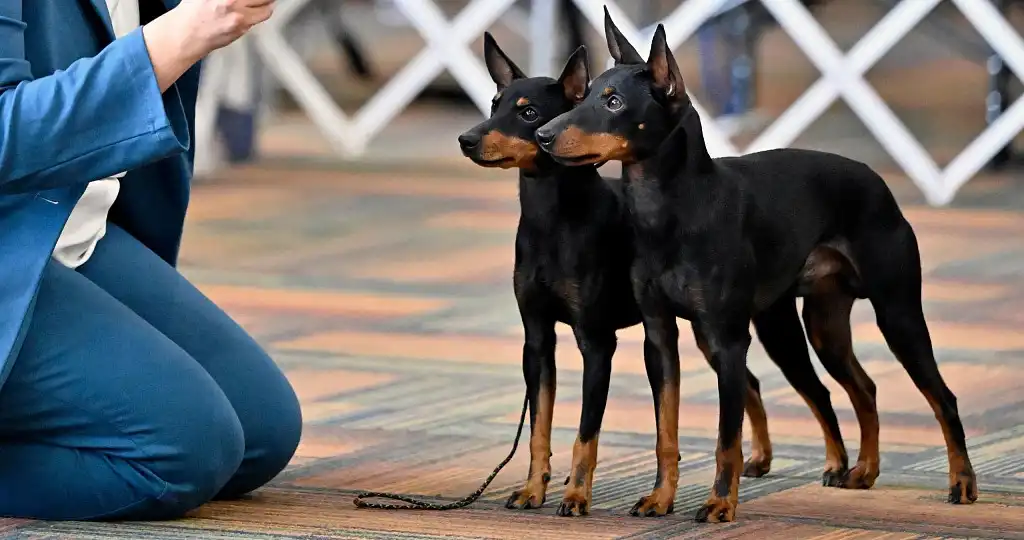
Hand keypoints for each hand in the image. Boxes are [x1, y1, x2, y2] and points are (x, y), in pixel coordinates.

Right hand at [143, 0, 274, 91]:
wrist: (186, 35)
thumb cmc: (192, 12)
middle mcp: (233, 3)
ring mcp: (240, 18)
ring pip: (266, 10)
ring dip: (267, 5)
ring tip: (266, 3)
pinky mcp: (242, 30)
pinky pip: (256, 22)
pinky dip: (257, 16)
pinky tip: (253, 13)